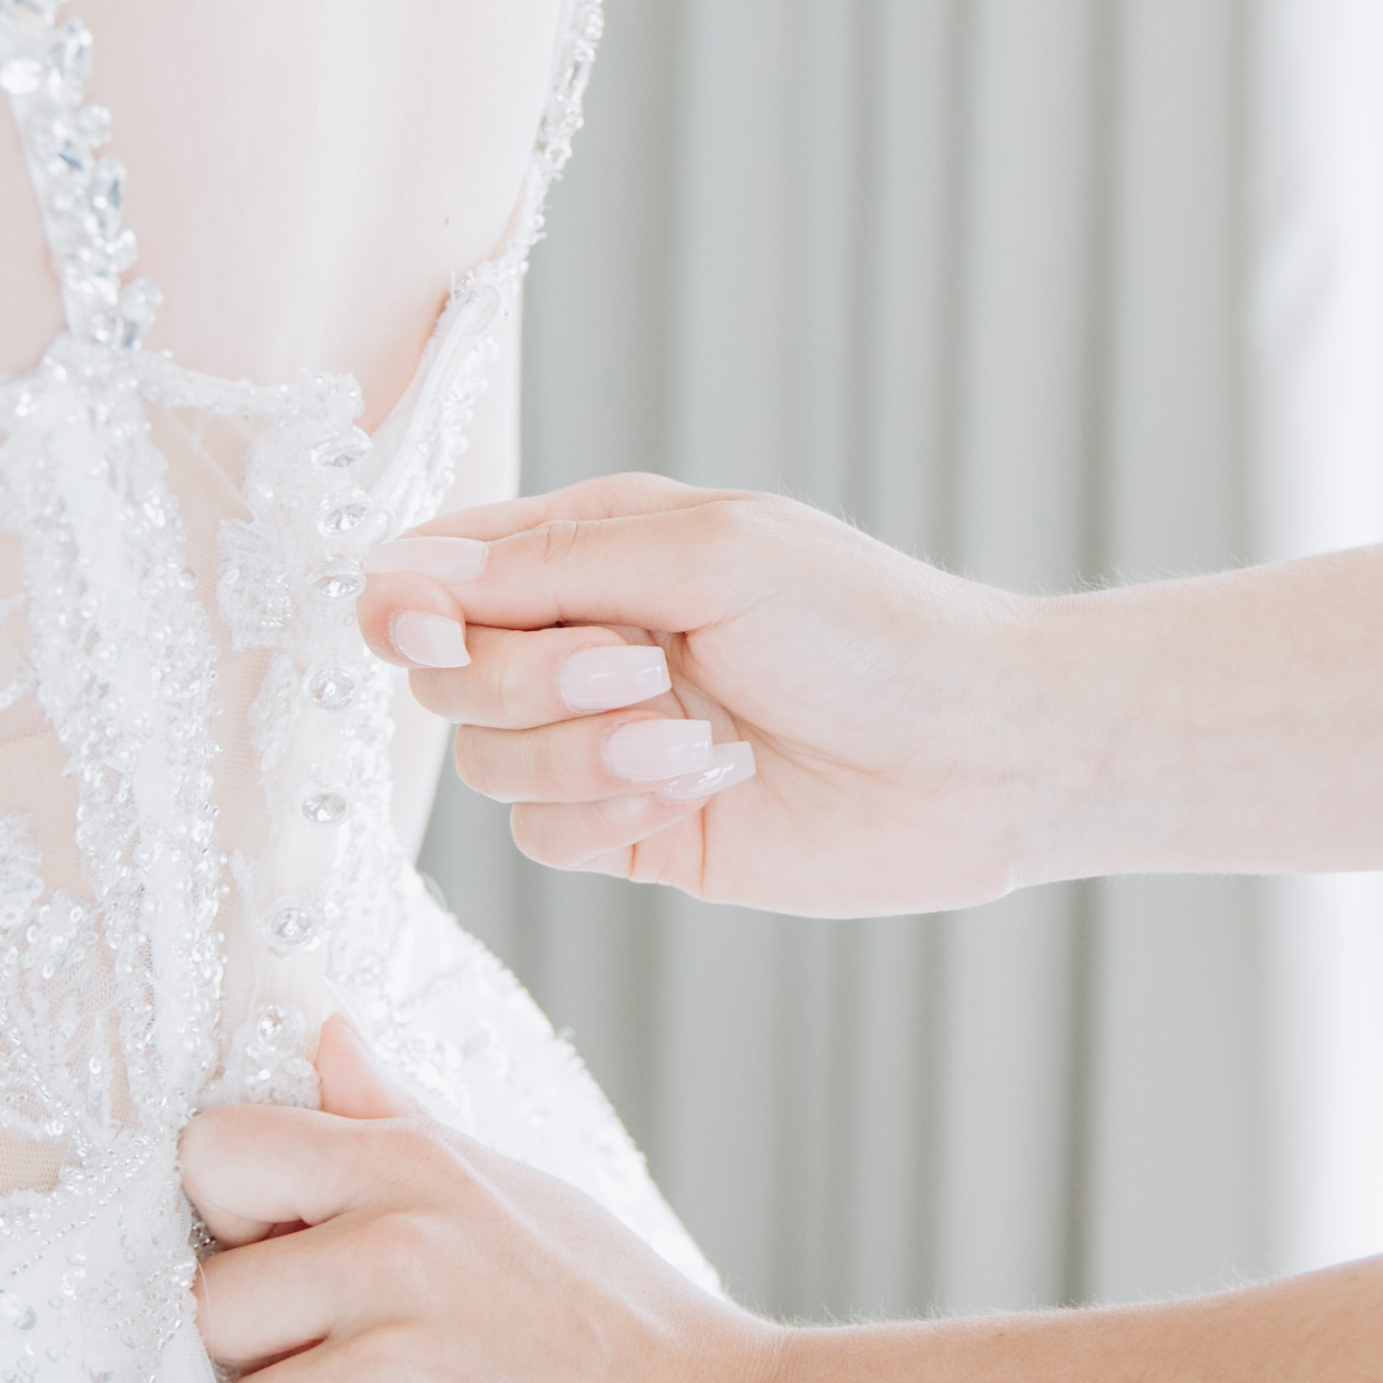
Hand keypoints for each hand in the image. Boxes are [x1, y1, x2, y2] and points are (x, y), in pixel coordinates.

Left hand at [184, 1015, 786, 1382]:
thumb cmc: (628, 1329)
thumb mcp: (520, 1193)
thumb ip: (397, 1121)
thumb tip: (323, 1036)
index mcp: (412, 1170)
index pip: (214, 1154)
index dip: (231, 1222)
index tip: (288, 1270)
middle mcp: (393, 1256)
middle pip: (206, 1310)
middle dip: (257, 1360)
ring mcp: (395, 1377)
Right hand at [359, 474, 1063, 909]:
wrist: (979, 752)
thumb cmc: (869, 626)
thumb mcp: (712, 553)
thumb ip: (553, 563)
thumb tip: (403, 572)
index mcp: (600, 547)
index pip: (443, 570)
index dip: (408, 604)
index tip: (422, 628)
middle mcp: (590, 640)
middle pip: (450, 674)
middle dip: (526, 680)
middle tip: (638, 669)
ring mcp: (608, 740)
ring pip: (487, 761)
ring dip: (581, 753)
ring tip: (694, 741)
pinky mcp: (637, 830)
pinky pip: (542, 835)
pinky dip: (604, 811)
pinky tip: (698, 789)